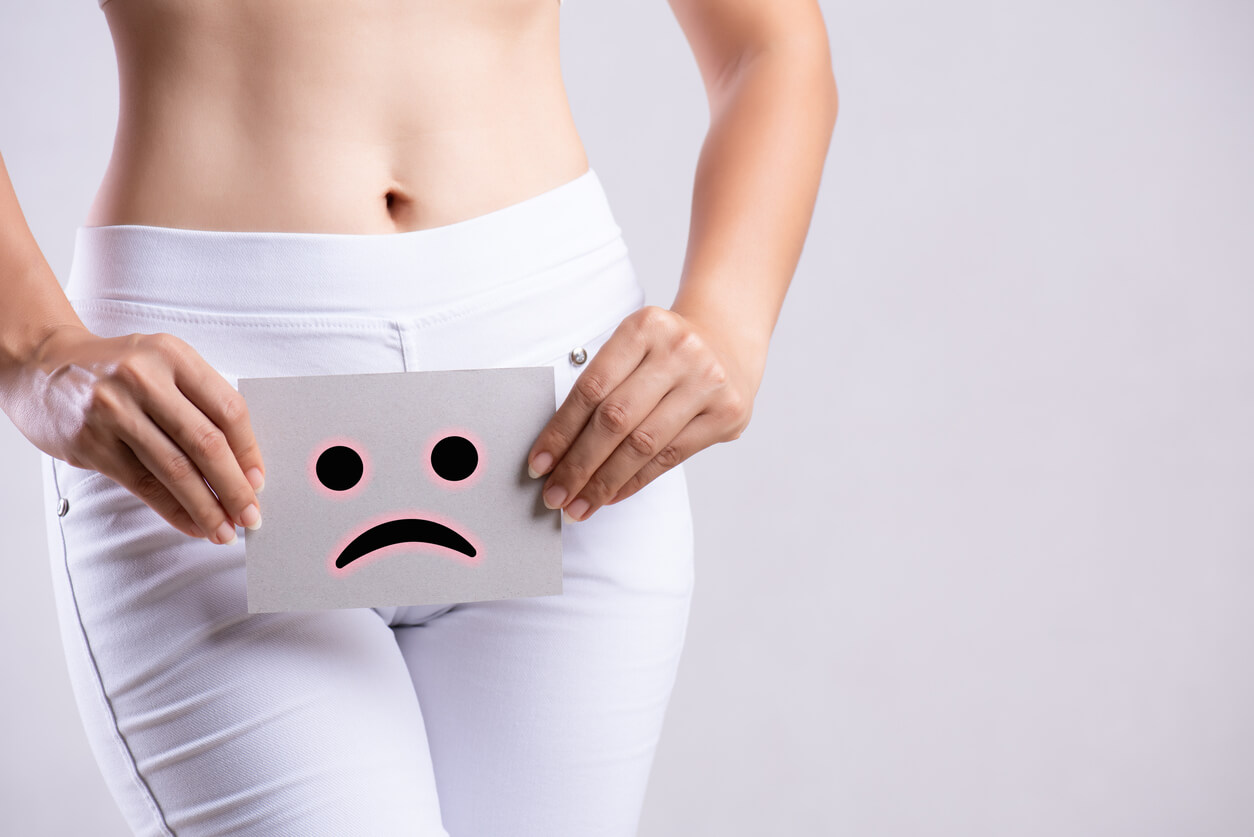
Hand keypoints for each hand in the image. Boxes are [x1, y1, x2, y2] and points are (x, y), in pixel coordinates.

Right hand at [6, 325, 264, 543]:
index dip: (250, 451)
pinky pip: (144, 485)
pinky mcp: (91, 443)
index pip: (227, 409)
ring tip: (225, 530)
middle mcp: (143, 379)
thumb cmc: (116, 369)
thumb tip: (243, 463)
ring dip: (206, 508)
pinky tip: (193, 525)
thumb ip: (200, 400)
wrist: (43, 364)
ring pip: (175, 470)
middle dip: (234, 487)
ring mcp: (113, 411)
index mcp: (172, 354)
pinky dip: (174, 510)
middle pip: (206, 444)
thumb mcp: (162, 364)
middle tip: (251, 515)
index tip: (259, 481)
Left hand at [525, 305, 758, 521]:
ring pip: (642, 445)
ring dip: (604, 482)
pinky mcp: (727, 413)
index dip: (560, 432)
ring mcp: (708, 382)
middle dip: (578, 465)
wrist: (727, 341)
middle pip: (615, 420)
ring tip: (578, 506)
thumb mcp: (633, 348)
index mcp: (645, 327)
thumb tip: (556, 451)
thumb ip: (601, 388)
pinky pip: (670, 457)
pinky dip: (635, 481)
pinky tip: (612, 495)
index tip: (539, 465)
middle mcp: (679, 351)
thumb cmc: (664, 352)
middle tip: (554, 496)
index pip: (591, 389)